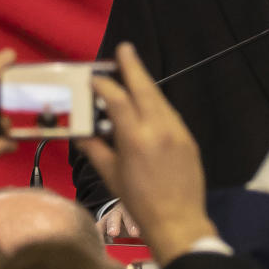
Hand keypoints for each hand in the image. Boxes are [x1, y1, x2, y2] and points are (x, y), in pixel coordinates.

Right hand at [76, 43, 214, 264]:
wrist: (178, 220)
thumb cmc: (139, 201)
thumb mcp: (111, 175)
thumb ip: (95, 149)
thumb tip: (80, 134)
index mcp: (134, 138)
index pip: (117, 100)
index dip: (104, 86)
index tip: (94, 78)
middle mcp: (158, 128)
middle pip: (144, 88)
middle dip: (133, 66)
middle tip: (125, 48)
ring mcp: (177, 131)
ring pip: (160, 99)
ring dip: (146, 84)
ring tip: (134, 72)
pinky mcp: (188, 138)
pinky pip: (170, 114)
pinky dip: (157, 104)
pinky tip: (149, 103)